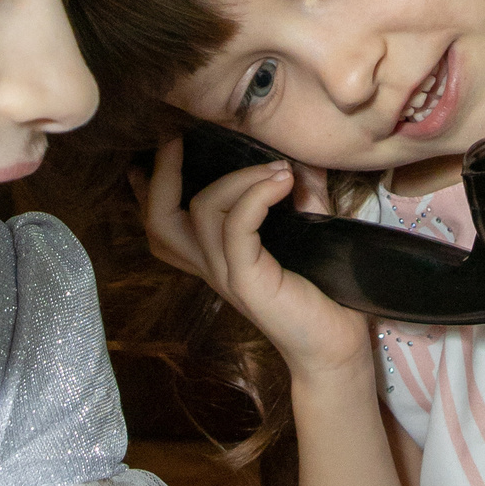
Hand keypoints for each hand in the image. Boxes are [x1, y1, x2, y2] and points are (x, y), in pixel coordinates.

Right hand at [140, 137, 372, 378]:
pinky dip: (255, 196)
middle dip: (162, 174)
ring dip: (237, 178)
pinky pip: (236, 229)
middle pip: (158, 221)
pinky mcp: (248, 282)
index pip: (164, 224)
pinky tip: (283, 182)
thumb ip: (299, 195)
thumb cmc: (323, 292)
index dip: (148, 189)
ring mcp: (227, 275)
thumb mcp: (306, 231)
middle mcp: (212, 265)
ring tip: (276, 167)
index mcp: (216, 256)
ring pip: (201, 212)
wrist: (336, 345)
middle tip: (177, 140)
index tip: (156, 148)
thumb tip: (300, 156)